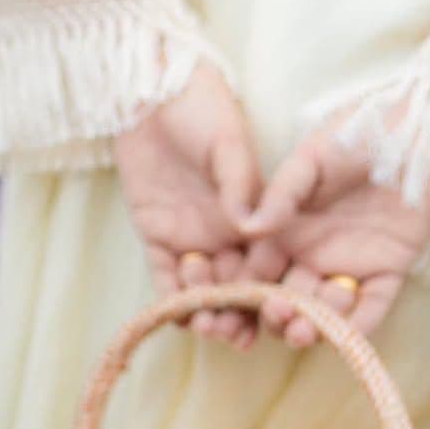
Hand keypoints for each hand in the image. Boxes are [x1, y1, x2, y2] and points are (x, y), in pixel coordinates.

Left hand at [115, 63, 282, 346]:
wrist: (150, 91)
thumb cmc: (199, 107)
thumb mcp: (225, 142)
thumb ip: (237, 184)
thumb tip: (249, 225)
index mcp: (254, 213)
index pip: (268, 261)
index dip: (274, 292)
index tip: (279, 317)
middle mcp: (227, 233)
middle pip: (239, 285)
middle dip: (240, 313)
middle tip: (239, 337)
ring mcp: (192, 237)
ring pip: (204, 288)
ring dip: (208, 312)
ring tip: (211, 330)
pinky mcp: (157, 236)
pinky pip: (166, 276)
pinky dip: (171, 297)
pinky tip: (179, 316)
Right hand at [241, 111, 429, 344]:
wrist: (415, 130)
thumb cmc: (356, 134)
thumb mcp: (310, 160)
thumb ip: (280, 195)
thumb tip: (247, 227)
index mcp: (288, 230)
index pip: (259, 271)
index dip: (246, 291)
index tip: (235, 304)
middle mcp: (314, 254)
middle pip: (288, 299)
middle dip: (277, 315)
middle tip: (278, 316)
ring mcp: (351, 265)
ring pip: (325, 311)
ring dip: (311, 327)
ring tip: (303, 330)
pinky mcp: (388, 272)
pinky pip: (372, 308)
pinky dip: (358, 326)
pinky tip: (343, 335)